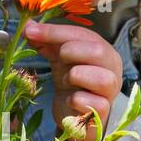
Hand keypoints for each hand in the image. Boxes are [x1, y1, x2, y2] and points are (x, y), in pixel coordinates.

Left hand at [24, 20, 122, 140]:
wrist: (74, 115)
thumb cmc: (71, 82)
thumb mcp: (59, 58)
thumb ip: (46, 42)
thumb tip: (27, 25)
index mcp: (103, 50)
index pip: (83, 34)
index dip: (56, 31)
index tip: (31, 31)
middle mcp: (112, 68)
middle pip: (97, 50)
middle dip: (70, 51)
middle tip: (58, 59)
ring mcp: (110, 91)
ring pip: (101, 78)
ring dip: (76, 76)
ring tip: (67, 81)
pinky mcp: (103, 111)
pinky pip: (94, 103)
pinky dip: (77, 100)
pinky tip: (70, 99)